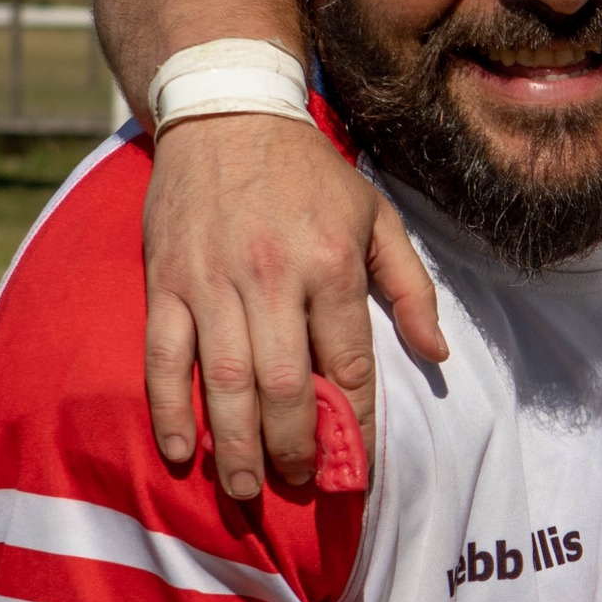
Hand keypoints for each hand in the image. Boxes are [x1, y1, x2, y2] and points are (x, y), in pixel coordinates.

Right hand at [143, 114, 446, 497]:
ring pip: (225, 382)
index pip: (348, 363)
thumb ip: (411, 287)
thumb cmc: (311, 174)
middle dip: (295, 447)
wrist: (228, 112)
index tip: (356, 463)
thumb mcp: (377, 217)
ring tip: (248, 489)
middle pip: (286, 386)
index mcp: (330, 265)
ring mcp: (212, 282)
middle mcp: (272, 277)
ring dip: (236, 445)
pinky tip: (181, 450)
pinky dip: (169, 408)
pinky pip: (163, 356)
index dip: (353, 421)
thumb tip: (438, 354)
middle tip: (300, 482)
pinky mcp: (166, 281)